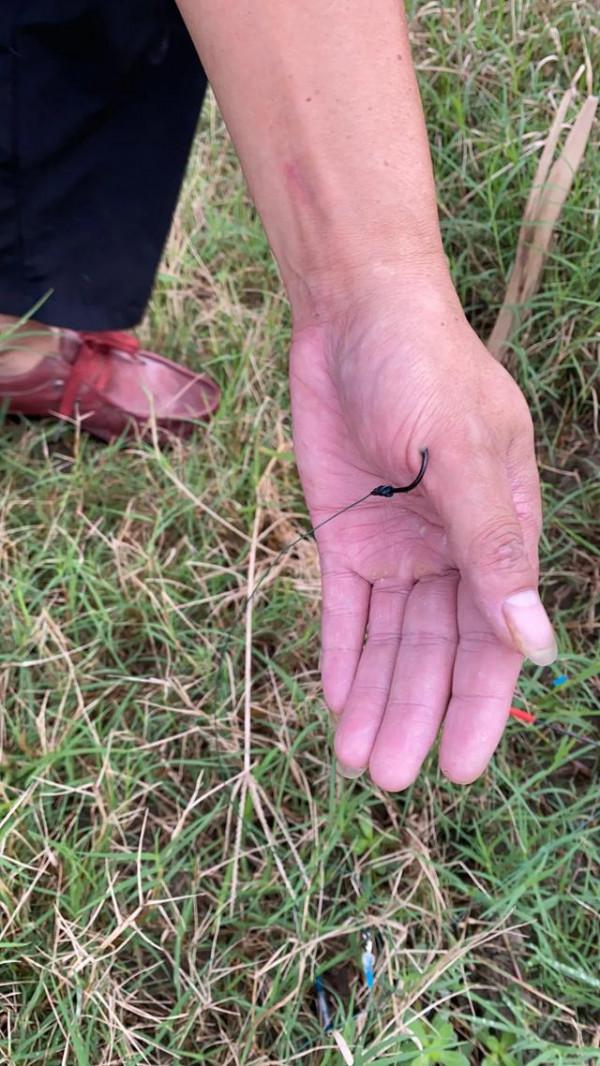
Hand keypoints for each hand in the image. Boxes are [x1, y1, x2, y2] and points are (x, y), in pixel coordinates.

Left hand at [290, 281, 556, 788]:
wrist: (352, 316)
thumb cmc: (423, 369)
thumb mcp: (461, 453)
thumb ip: (493, 547)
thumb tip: (534, 642)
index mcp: (499, 533)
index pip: (494, 638)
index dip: (479, 706)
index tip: (457, 769)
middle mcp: (451, 551)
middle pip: (435, 652)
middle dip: (415, 714)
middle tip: (391, 780)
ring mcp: (397, 545)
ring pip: (387, 640)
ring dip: (374, 698)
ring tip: (358, 761)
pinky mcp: (344, 535)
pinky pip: (343, 609)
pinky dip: (340, 655)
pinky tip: (335, 703)